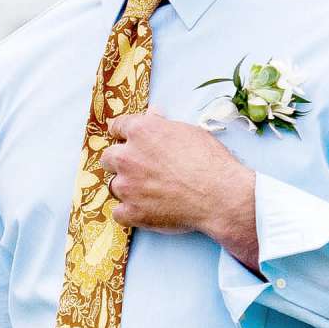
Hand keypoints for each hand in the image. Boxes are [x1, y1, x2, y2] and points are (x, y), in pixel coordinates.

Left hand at [102, 112, 258, 261]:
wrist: (220, 195)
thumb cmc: (210, 161)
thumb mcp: (189, 132)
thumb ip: (163, 125)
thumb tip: (153, 114)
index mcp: (141, 132)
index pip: (118, 127)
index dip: (123, 134)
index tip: (126, 140)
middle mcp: (128, 157)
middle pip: (108, 157)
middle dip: (121, 162)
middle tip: (140, 169)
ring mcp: (127, 186)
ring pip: (114, 186)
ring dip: (127, 188)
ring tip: (149, 192)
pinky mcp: (132, 212)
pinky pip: (119, 213)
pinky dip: (129, 213)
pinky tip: (145, 211)